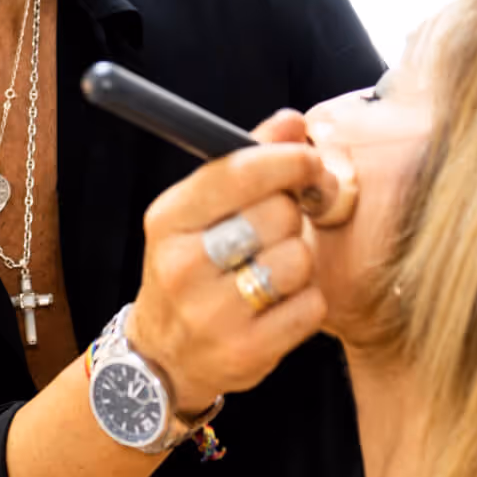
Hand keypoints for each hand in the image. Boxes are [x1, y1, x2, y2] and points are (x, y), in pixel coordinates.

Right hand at [126, 111, 330, 413]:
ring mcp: (213, 314)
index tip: (307, 159)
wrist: (165, 355)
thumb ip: (246, 162)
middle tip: (280, 224)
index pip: (239, 172)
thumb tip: (292, 121)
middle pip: (278, 213)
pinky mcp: (246, 352)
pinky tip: (279, 302)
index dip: (286, 159)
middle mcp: (184, 265)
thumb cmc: (190, 267)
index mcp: (169, 219)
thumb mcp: (199, 210)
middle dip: (291, 213)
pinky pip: (311, 305)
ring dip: (299, 259)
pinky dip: (307, 299)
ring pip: (299, 258)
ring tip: (272, 268)